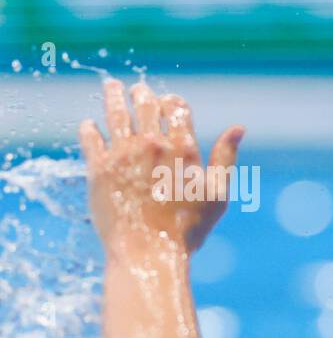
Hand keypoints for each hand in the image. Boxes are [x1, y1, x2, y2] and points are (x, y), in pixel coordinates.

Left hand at [79, 78, 244, 253]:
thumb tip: (239, 128)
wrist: (149, 251)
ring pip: (115, 113)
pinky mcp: (98, 168)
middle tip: (137, 88)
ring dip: (113, 96)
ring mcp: (122, 154)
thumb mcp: (217, 194)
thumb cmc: (188, 229)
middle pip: (145, 105)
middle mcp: (151, 144)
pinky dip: (89, 128)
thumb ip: (225, 158)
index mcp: (182, 148)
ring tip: (111, 86)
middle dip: (142, 94)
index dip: (172, 101)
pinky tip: (89, 124)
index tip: (168, 100)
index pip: (176, 108)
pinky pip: (90, 138)